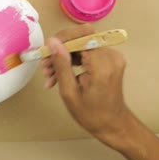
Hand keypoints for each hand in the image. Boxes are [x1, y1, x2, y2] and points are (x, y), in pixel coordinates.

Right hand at [41, 24, 128, 142]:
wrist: (112, 124)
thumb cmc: (91, 114)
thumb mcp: (69, 92)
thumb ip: (61, 64)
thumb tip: (52, 41)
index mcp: (102, 65)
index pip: (82, 35)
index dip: (62, 39)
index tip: (47, 52)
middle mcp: (111, 56)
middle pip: (81, 37)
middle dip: (60, 48)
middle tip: (45, 65)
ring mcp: (112, 56)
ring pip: (82, 43)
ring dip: (64, 55)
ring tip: (49, 73)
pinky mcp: (110, 59)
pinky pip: (87, 51)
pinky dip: (72, 59)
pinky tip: (60, 73)